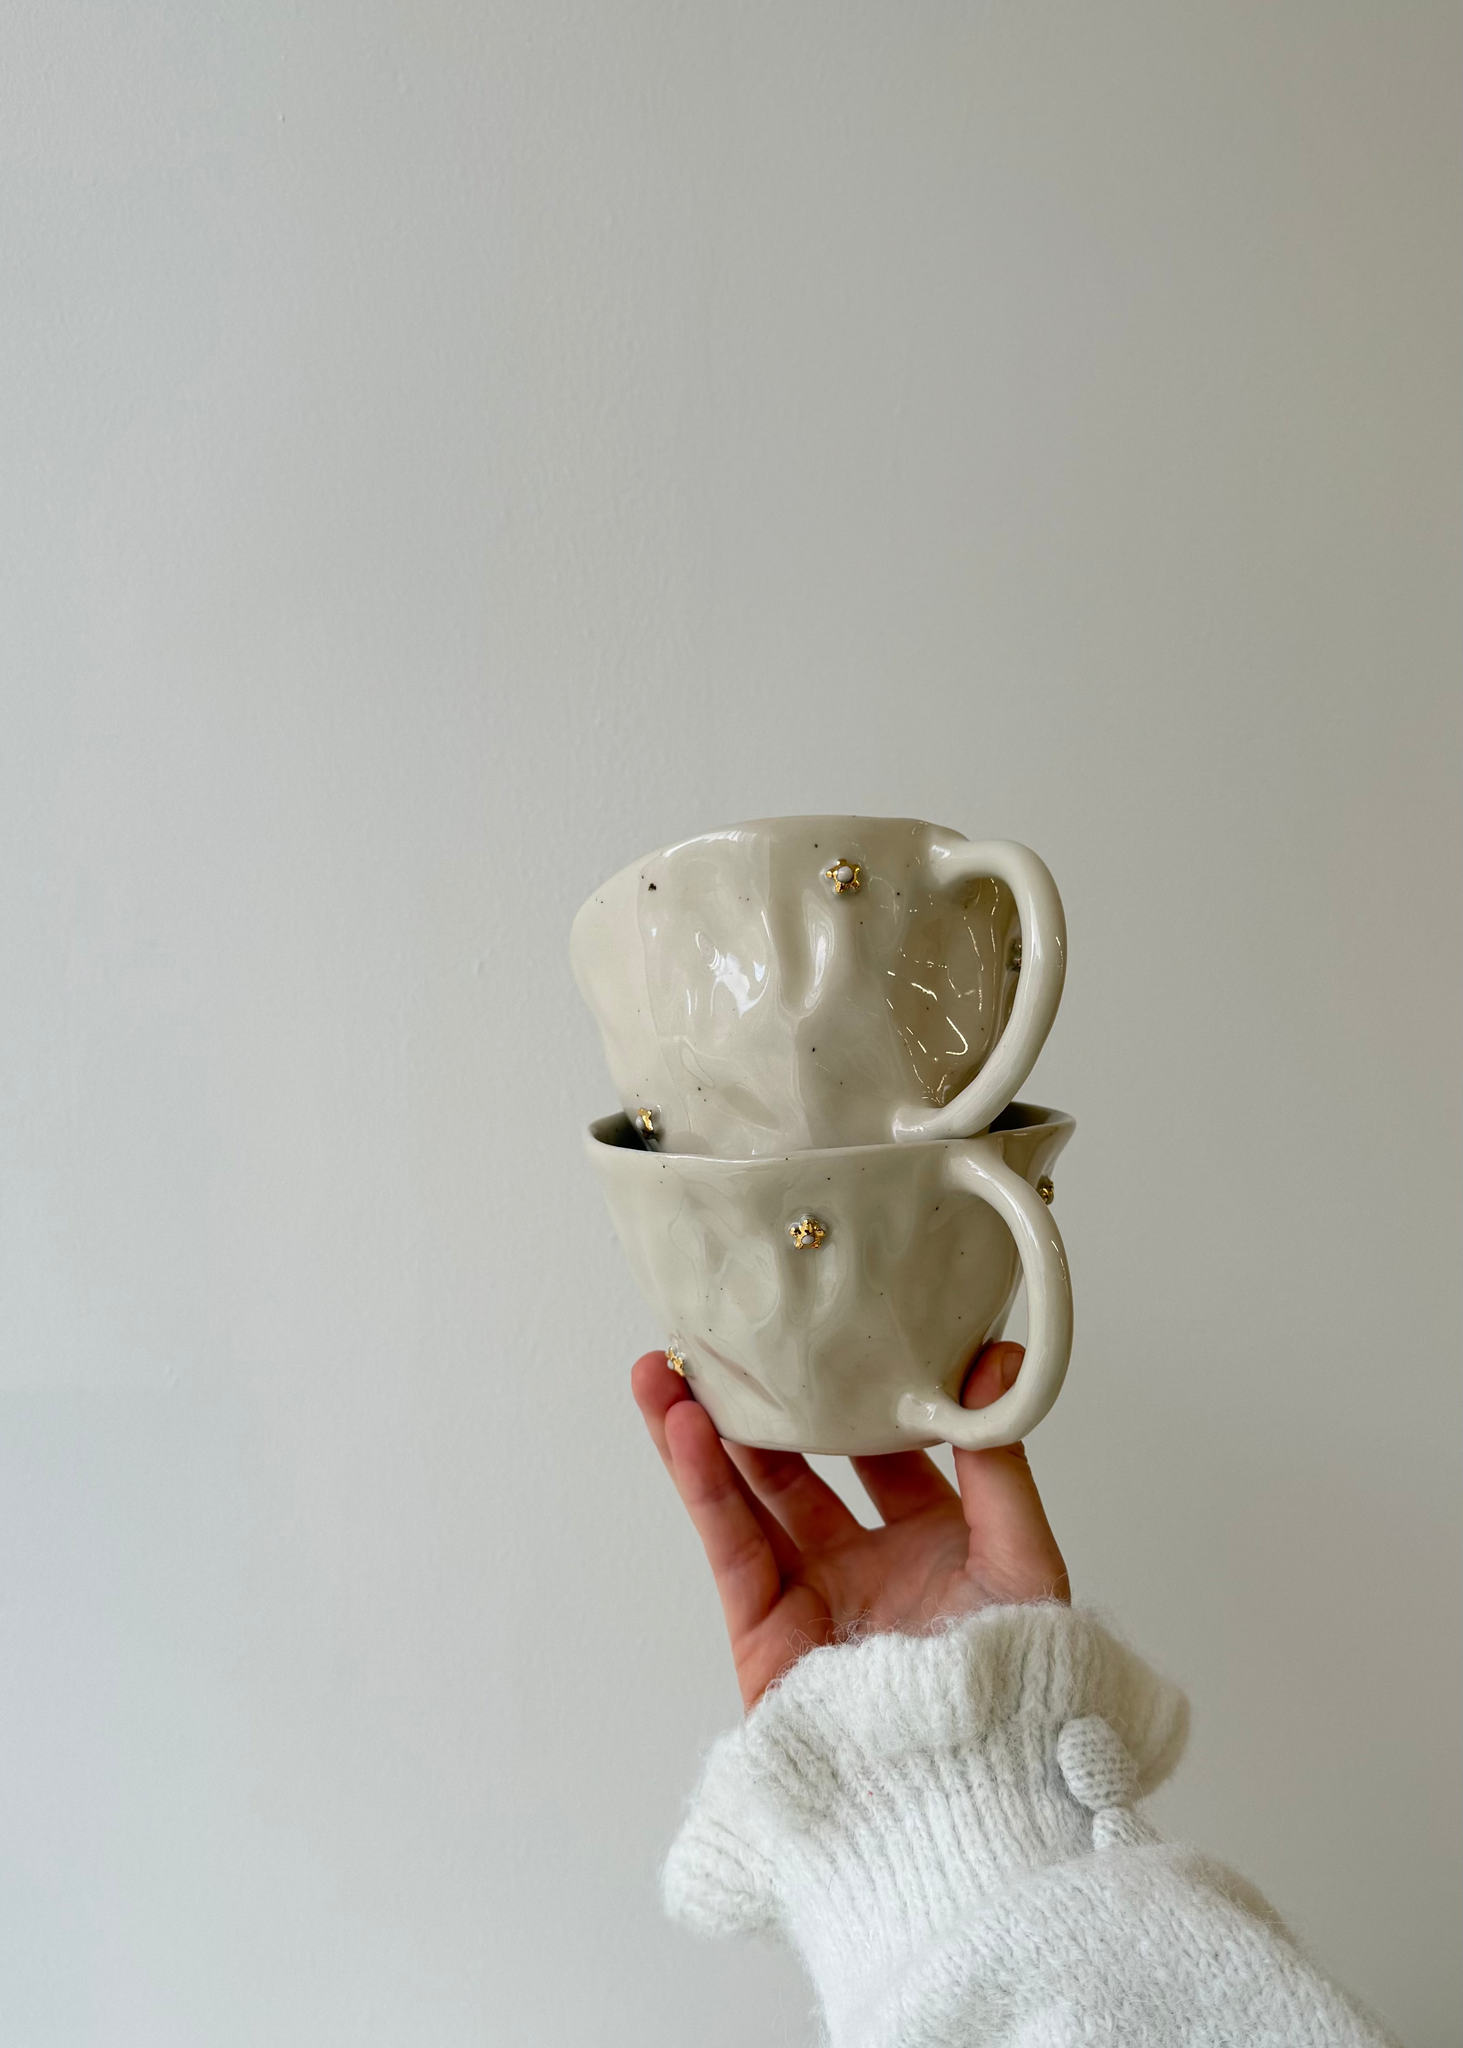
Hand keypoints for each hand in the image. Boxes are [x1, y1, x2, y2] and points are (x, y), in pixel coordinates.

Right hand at [632, 1343, 1069, 1710]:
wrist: (973, 1795)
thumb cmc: (1018, 1688)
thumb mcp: (1021, 1554)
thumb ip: (998, 1457)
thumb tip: (998, 1356)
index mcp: (934, 1547)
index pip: (883, 1452)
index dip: (850, 1395)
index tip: (824, 1333)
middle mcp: (868, 1569)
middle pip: (798, 1469)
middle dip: (759, 1408)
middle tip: (723, 1342)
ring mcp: (812, 1600)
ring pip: (747, 1499)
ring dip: (702, 1433)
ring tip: (665, 1369)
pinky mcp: (764, 1635)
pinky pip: (731, 1545)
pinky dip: (705, 1485)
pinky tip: (685, 1429)